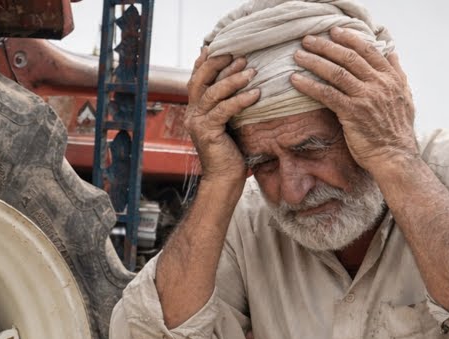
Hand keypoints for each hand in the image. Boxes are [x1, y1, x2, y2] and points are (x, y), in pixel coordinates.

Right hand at [185, 48, 259, 181]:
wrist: (224, 179)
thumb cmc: (231, 151)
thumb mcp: (230, 121)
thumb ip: (229, 103)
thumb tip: (245, 81)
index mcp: (195, 110)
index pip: (196, 79)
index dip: (206, 62)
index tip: (223, 48)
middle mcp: (192, 114)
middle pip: (200, 80)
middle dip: (219, 64)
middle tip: (240, 55)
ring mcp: (197, 123)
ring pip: (212, 93)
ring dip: (233, 80)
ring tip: (252, 71)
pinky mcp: (207, 133)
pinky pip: (223, 110)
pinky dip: (240, 100)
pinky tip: (256, 94)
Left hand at [291, 27, 417, 173]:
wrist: (395, 155)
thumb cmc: (397, 130)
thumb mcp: (406, 97)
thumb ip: (398, 74)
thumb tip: (392, 54)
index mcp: (391, 78)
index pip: (369, 51)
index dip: (349, 39)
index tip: (334, 32)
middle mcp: (379, 84)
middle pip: (349, 57)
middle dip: (326, 46)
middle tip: (308, 40)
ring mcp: (366, 97)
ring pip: (336, 73)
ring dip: (314, 61)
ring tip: (298, 56)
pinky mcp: (352, 112)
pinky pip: (327, 94)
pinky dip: (309, 85)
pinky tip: (295, 80)